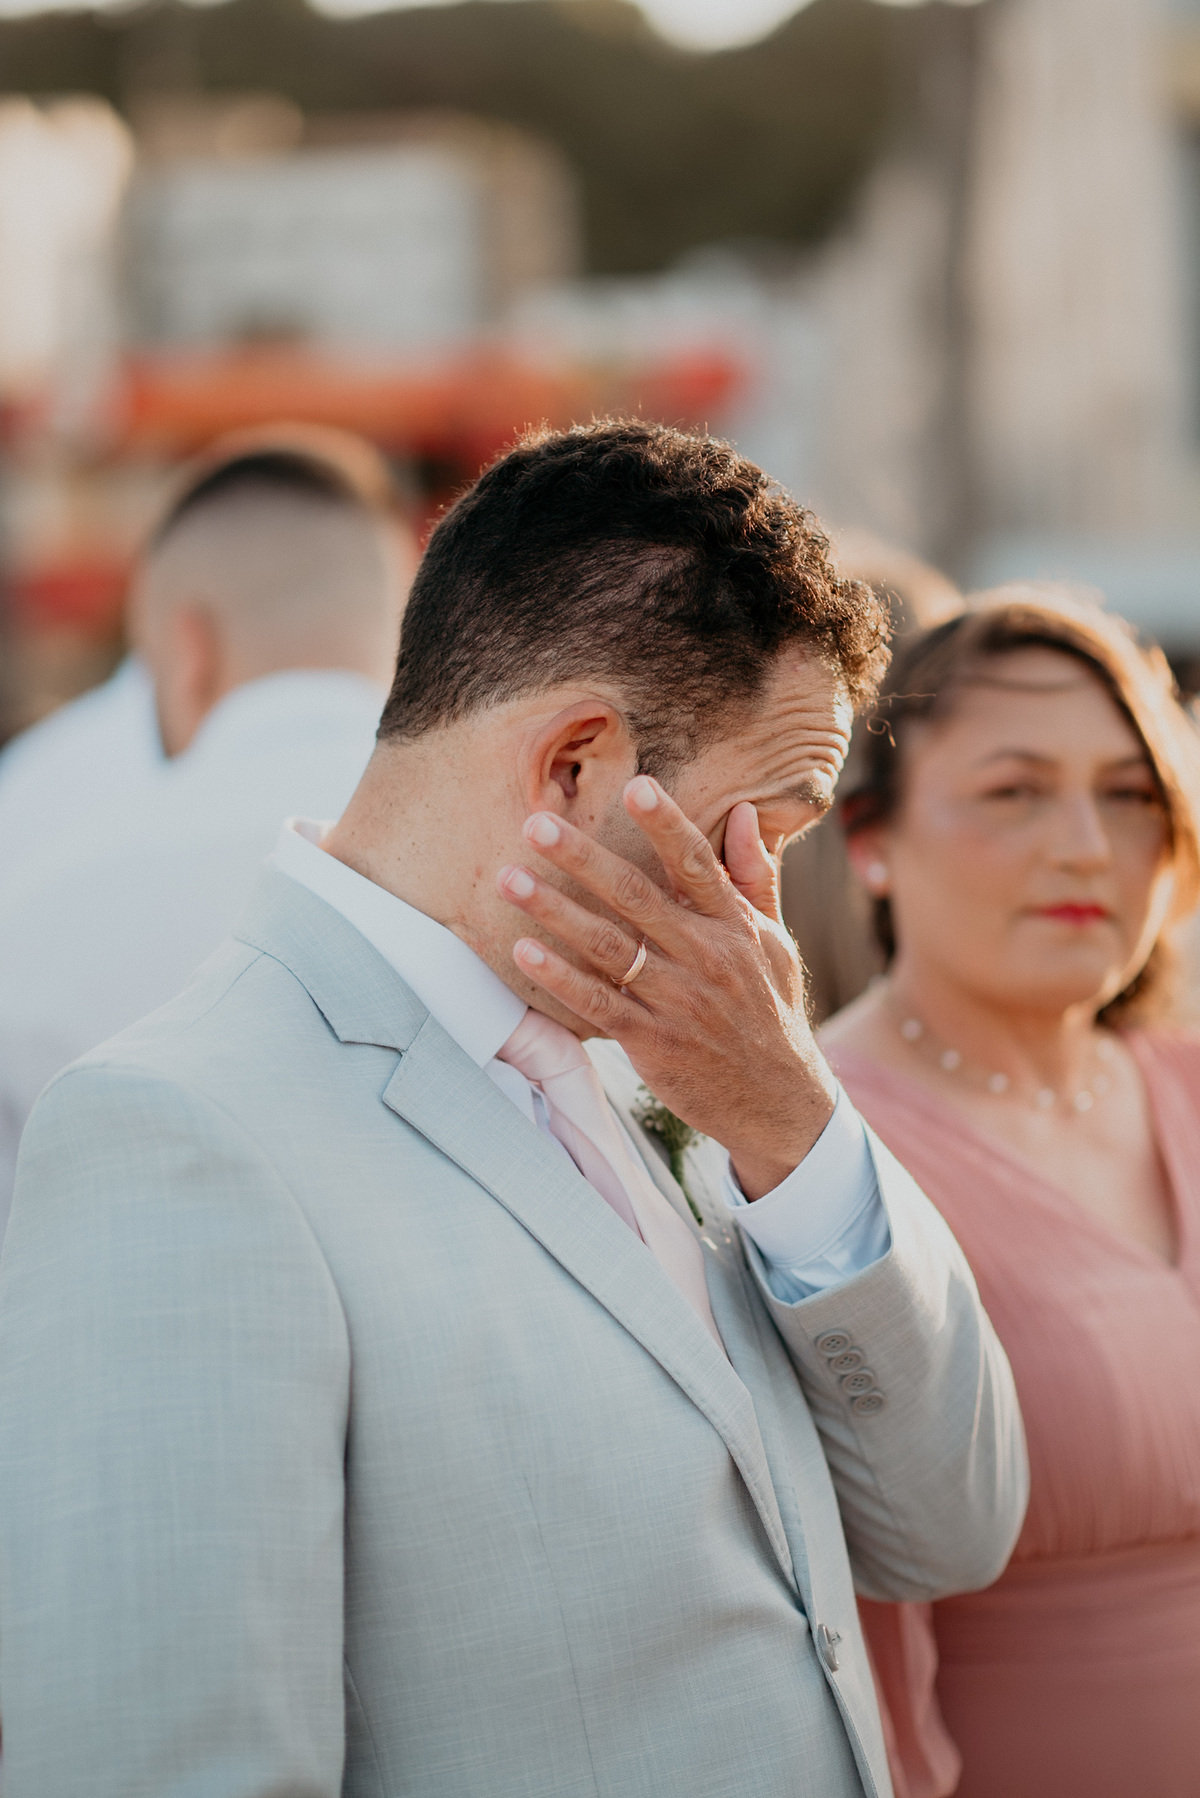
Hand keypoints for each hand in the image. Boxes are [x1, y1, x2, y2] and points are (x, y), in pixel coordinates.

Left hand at [496, 775, 836, 1198]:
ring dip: (555, 912)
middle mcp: (708, 957)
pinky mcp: (653, 1043)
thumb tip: (746, 811)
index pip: (697, 865)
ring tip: (509, 879)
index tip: (636, 787)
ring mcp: (679, 1002)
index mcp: (735, 926)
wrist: (780, 1102)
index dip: (667, 824)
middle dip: (583, 859)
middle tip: (536, 825)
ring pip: (608, 948)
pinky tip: (522, 951)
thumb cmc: (769, 1010)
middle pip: (637, 897)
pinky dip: (559, 978)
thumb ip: (753, 875)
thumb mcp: (775, 941)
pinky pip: (598, 1004)